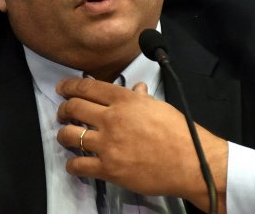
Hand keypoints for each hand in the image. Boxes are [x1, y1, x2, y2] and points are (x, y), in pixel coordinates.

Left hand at [55, 77, 227, 212]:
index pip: (87, 87)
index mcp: (125, 101)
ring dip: (63, 135)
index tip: (62, 87)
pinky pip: (79, 165)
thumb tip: (136, 89)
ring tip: (66, 136)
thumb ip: (141, 98)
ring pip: (70, 135)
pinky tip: (75, 163)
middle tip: (62, 112)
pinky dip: (72, 165)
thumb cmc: (180, 134)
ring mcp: (108, 144)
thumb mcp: (160, 107)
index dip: (70, 86)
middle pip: (74, 108)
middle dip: (63, 109)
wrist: (192, 163)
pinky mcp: (109, 168)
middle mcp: (112, 119)